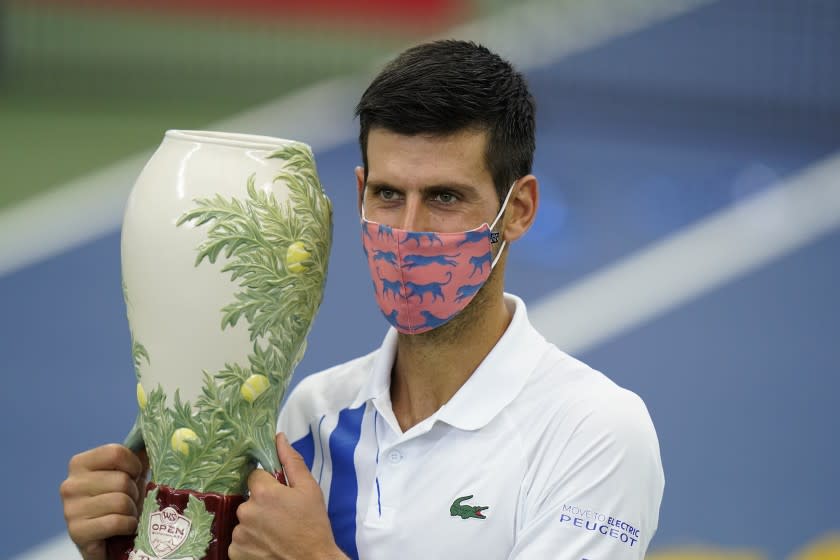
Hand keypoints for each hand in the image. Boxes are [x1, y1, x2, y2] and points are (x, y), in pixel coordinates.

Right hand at [60, 444, 148, 559]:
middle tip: (130, 501)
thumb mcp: (129, 473)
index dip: (134, 465)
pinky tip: (123, 528)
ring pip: (121, 501)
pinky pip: (117, 521)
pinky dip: (128, 525)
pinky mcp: (77, 532)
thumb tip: (154, 432)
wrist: (109, 540)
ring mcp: (70, 509)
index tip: (135, 475)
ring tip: (126, 514)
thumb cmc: (121, 501)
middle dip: (134, 493)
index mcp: (80, 463)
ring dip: (132, 511)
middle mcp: (69, 484)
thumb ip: (138, 452)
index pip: (116, 452)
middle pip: (121, 479)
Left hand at [229, 433, 347, 559]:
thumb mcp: (309, 490)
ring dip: (255, 523)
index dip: (269, 484)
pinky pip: (239, 540)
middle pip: (249, 499)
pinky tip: (266, 545)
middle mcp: (246, 511)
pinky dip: (250, 542)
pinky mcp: (235, 552)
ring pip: (244, 519)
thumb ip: (292, 462)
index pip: (255, 476)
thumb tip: (279, 438)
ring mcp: (239, 534)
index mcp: (263, 493)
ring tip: (275, 533)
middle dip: (262, 504)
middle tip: (281, 517)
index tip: (281, 496)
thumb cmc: (313, 526)